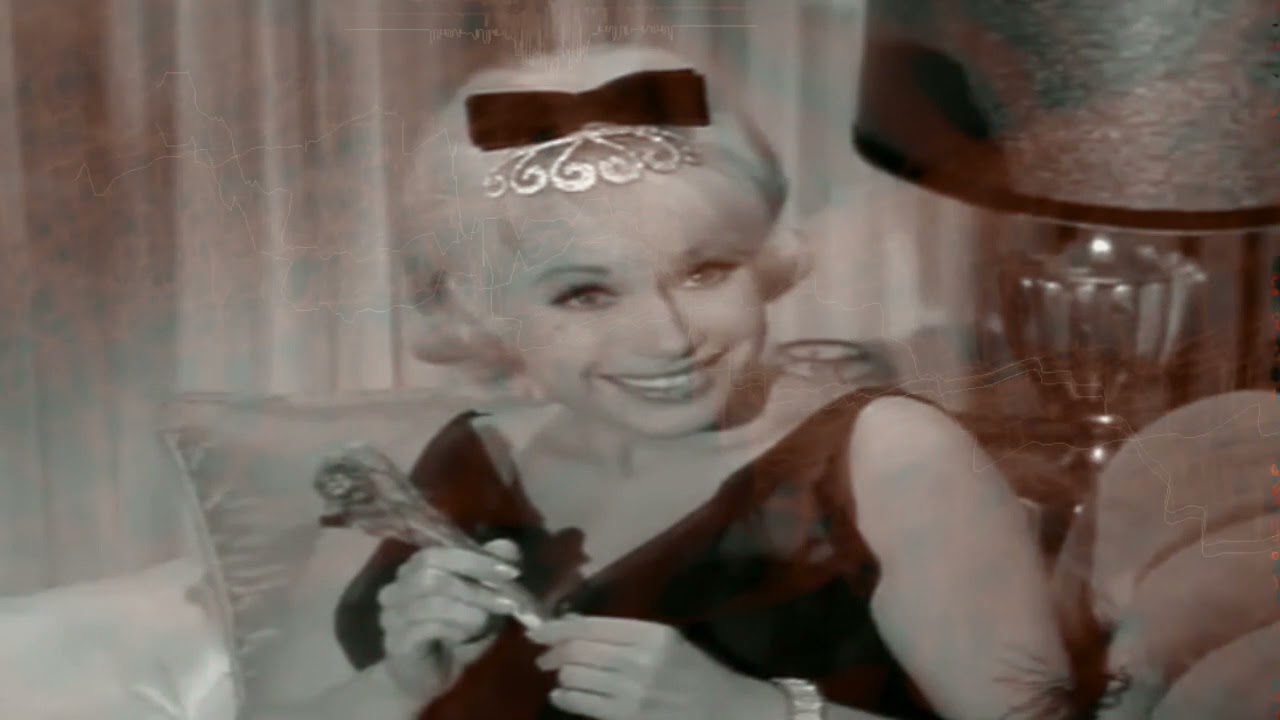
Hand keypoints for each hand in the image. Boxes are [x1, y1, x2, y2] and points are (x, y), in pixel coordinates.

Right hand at [378, 539, 522, 702]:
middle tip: (505, 599)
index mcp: (414, 569)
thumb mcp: (482, 603)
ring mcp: (391, 614)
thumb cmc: (454, 635)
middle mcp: (396, 587)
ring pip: (430, 599)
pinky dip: (454, 628)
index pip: (440, 552)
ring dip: (468, 609)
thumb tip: (509, 547)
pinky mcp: (395, 641)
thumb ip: (492, 574)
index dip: (476, 559)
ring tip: (486, 621)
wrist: (426, 679)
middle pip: (430, 570)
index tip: (511, 571)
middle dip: (474, 583)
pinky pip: (426, 627)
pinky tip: (466, 636)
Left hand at [527, 615, 783, 719]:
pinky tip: (562, 695)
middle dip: (553, 653)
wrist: (722, 709)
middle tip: (544, 656)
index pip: (591, 626)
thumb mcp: (665, 640)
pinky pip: (582, 705)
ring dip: (561, 676)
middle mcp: (640, 661)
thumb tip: (573, 627)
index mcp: (651, 635)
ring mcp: (633, 693)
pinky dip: (565, 698)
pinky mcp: (627, 717)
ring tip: (562, 676)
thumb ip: (624, 633)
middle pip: (578, 651)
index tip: (537, 630)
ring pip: (575, 678)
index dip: (557, 627)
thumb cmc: (693, 670)